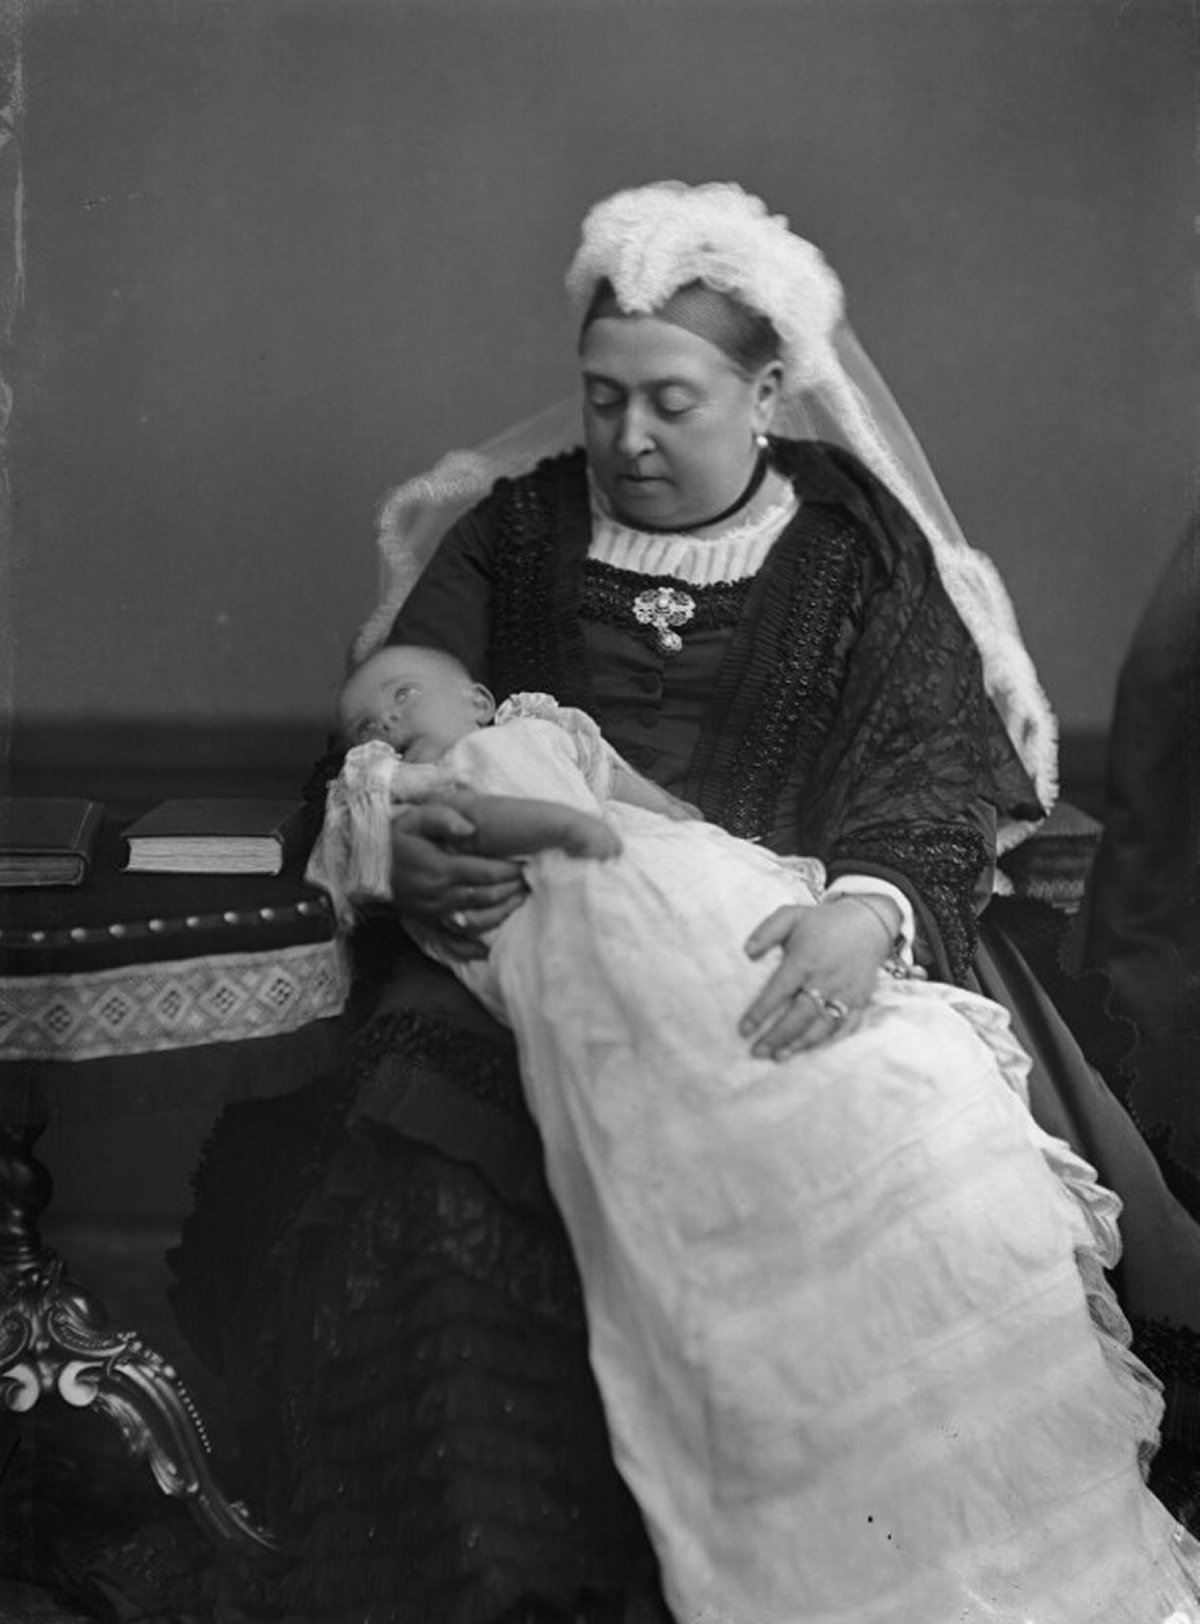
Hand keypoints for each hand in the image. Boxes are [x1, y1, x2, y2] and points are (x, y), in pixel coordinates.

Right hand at [390, 804, 526, 960]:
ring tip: (520, 902)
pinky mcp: (427, 922)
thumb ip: (443, 817)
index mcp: (441, 868)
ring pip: (476, 920)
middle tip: (530, 882)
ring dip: (501, 913)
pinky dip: (471, 948)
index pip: (486, 873)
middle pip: (487, 897)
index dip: (509, 870)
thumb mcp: (413, 818)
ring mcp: (434, 912)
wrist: (359, 865)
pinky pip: (452, 941)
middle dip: (512, 890)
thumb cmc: (391, 838)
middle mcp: (440, 894)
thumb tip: (471, 829)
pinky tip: (488, 949)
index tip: (525, 863)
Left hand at [739, 901, 891, 1058]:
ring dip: (800, 1044)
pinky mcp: (861, 1000)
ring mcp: (845, 992)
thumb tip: (747, 952)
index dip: (760, 1012)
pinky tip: (811, 1050)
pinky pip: (846, 1027)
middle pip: (800, 1015)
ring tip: (779, 1056)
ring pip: (822, 1026)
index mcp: (804, 960)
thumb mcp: (790, 915)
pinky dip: (829, 1042)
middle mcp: (825, 979)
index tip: (744, 1030)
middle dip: (777, 1036)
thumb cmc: (821, 922)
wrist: (867, 923)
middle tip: (757, 1052)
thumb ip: (766, 931)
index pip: (778, 991)